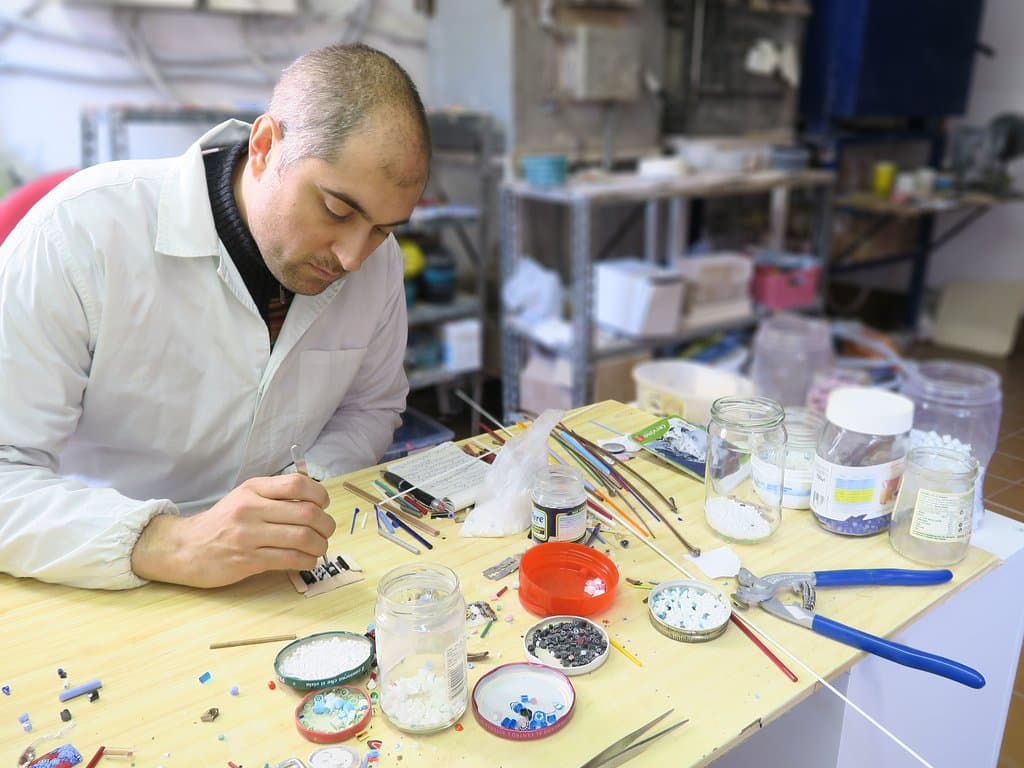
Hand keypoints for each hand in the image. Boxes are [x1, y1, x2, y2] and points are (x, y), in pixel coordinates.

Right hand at [131, 474, 335, 587]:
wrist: (184, 548)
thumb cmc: (222, 522)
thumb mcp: (245, 497)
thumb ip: (275, 495)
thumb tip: (316, 501)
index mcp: (253, 489)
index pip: (298, 484)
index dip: (320, 495)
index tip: (323, 505)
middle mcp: (251, 509)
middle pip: (307, 513)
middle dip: (326, 525)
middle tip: (327, 531)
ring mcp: (248, 535)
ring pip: (302, 538)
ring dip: (320, 545)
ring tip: (319, 547)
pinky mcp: (248, 560)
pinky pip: (290, 559)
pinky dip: (307, 561)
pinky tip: (307, 560)